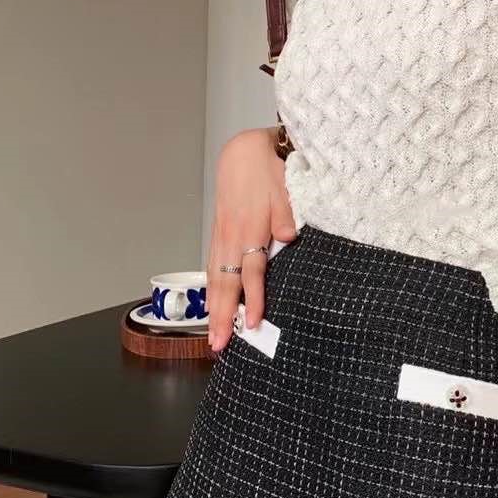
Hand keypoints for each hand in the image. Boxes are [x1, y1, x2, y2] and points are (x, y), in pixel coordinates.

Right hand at [206, 129, 296, 351]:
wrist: (243, 152)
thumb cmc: (268, 171)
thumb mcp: (284, 187)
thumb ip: (285, 214)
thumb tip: (287, 237)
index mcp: (250, 229)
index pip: (252, 272)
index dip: (254, 299)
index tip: (254, 323)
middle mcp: (232, 237)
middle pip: (226, 284)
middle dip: (223, 317)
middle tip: (219, 345)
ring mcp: (222, 237)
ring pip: (215, 279)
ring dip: (213, 309)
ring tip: (213, 335)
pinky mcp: (218, 234)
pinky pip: (211, 267)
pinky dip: (210, 290)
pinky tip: (211, 305)